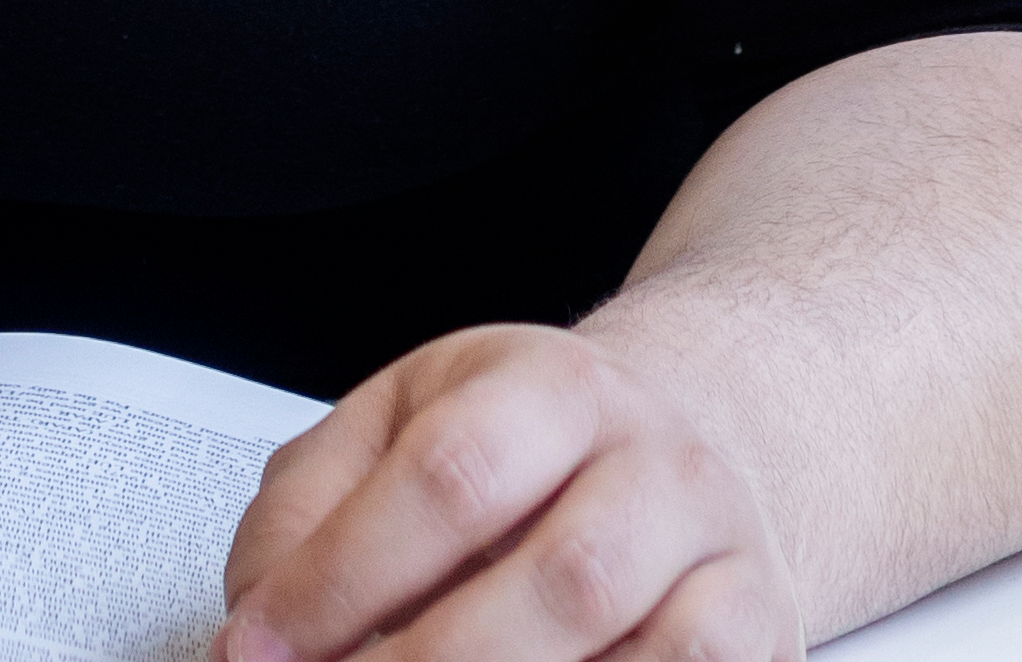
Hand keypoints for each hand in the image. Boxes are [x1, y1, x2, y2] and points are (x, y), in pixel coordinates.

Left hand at [222, 325, 797, 661]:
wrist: (686, 444)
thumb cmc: (528, 446)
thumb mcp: (403, 424)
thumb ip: (311, 505)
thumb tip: (259, 615)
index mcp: (553, 387)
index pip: (451, 476)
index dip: (342, 577)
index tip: (258, 646)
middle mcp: (658, 464)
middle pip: (563, 581)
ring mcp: (724, 556)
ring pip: (657, 655)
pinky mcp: (763, 633)